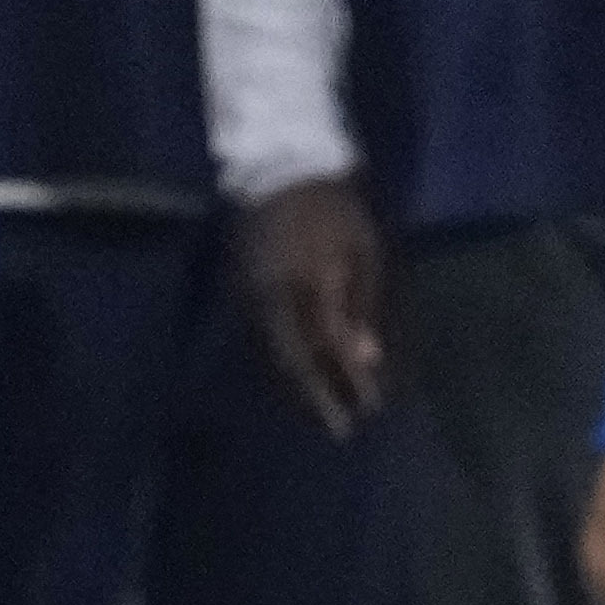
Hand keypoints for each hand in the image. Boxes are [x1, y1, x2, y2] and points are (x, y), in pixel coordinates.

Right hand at [243, 175, 393, 436]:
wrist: (279, 172)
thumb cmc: (334, 211)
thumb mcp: (363, 251)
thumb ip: (362, 307)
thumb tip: (366, 361)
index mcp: (308, 286)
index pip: (327, 350)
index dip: (345, 385)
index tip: (366, 413)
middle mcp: (272, 299)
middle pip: (291, 363)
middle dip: (315, 400)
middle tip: (338, 432)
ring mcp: (250, 297)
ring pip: (271, 357)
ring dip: (296, 389)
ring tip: (320, 414)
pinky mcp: (239, 293)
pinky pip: (259, 341)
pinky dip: (281, 365)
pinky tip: (298, 379)